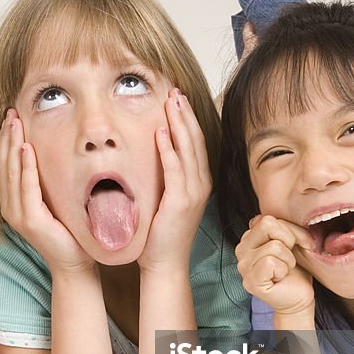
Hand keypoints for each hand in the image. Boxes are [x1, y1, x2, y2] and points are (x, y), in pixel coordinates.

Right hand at [0, 108, 92, 273]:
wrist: (74, 262)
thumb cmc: (68, 231)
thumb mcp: (53, 200)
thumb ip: (45, 181)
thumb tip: (48, 153)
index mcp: (12, 201)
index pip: (2, 164)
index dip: (4, 140)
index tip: (11, 117)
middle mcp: (9, 207)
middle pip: (1, 164)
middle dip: (6, 136)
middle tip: (11, 113)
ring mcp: (16, 214)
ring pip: (10, 172)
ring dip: (12, 145)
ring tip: (15, 123)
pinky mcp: (29, 220)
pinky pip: (26, 187)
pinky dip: (25, 167)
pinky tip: (26, 148)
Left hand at [138, 90, 211, 273]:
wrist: (164, 262)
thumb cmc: (161, 233)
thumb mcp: (166, 199)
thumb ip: (165, 177)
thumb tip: (152, 153)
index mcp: (198, 181)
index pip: (195, 142)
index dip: (187, 119)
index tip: (176, 99)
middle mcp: (201, 183)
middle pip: (195, 140)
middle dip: (185, 113)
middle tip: (175, 91)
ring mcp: (193, 192)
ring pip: (188, 149)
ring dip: (179, 123)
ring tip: (170, 102)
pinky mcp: (180, 201)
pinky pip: (175, 169)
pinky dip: (169, 149)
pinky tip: (161, 132)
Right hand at [235, 215, 315, 316]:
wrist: (298, 297)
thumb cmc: (296, 270)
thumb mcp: (292, 241)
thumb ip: (285, 227)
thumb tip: (291, 217)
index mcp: (249, 237)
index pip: (268, 218)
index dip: (290, 229)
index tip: (301, 243)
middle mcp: (241, 249)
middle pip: (268, 225)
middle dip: (290, 239)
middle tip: (292, 257)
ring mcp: (243, 266)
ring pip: (274, 246)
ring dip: (288, 259)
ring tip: (285, 269)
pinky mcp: (250, 281)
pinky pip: (271, 262)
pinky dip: (283, 270)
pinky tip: (280, 277)